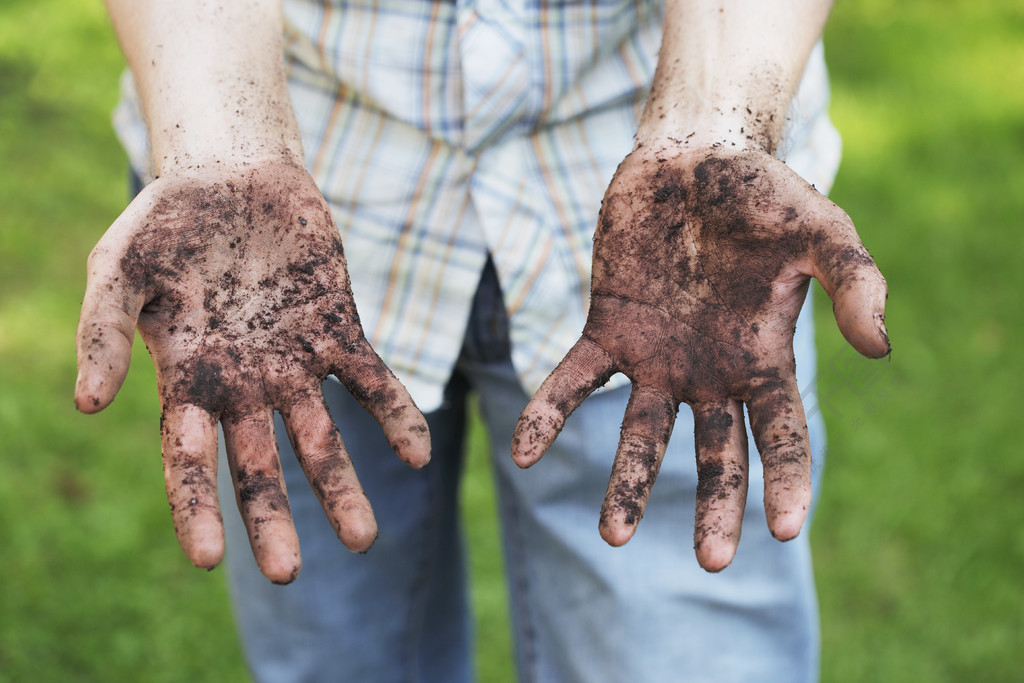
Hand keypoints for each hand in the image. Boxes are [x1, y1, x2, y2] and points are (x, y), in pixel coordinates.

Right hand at [75, 163, 429, 582]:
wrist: (233, 175)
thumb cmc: (167, 222)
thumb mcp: (120, 266)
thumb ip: (103, 328)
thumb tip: (87, 403)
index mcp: (189, 379)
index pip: (190, 459)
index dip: (195, 507)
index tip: (207, 558)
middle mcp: (245, 384)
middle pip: (259, 465)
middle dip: (274, 517)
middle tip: (289, 573)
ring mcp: (294, 361)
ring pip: (321, 437)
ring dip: (342, 486)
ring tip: (365, 538)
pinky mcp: (338, 330)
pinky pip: (370, 381)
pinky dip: (394, 414)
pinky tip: (418, 453)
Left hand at [512, 144, 887, 570]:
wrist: (692, 155)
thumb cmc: (764, 192)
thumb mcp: (822, 230)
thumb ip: (856, 283)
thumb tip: (880, 348)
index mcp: (763, 359)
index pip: (781, 435)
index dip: (787, 482)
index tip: (786, 530)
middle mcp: (709, 372)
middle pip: (715, 453)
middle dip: (714, 505)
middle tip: (710, 562)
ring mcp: (655, 357)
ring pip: (642, 434)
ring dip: (627, 482)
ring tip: (613, 535)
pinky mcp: (606, 331)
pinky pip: (575, 383)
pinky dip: (549, 414)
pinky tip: (522, 452)